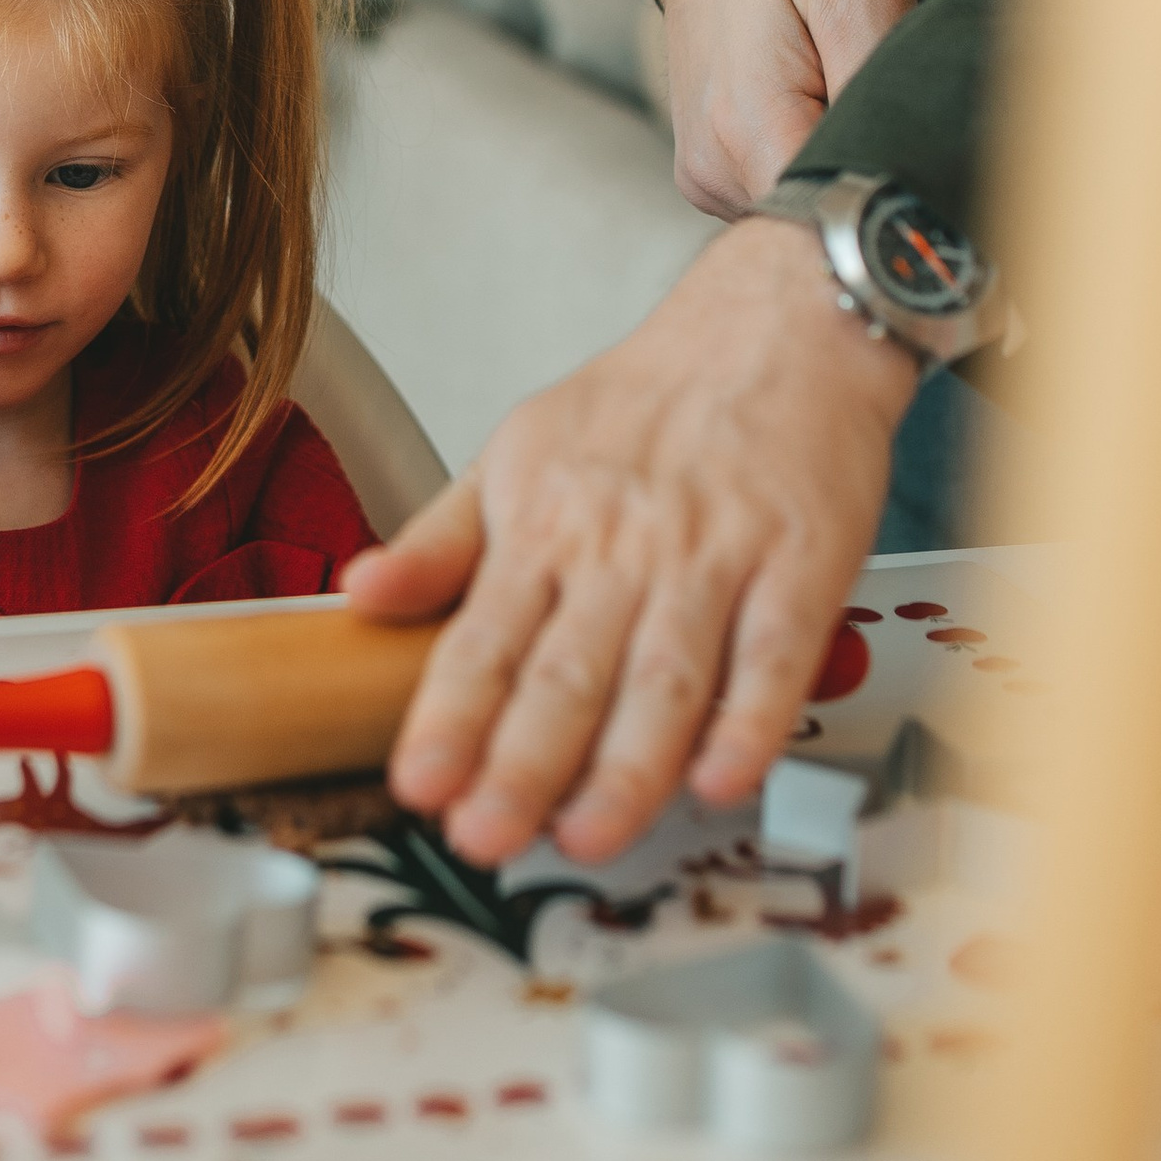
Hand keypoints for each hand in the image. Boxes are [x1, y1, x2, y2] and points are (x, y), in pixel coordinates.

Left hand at [342, 217, 914, 864]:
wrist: (779, 323)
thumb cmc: (651, 401)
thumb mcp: (518, 450)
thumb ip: (442, 538)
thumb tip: (360, 593)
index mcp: (545, 523)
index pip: (482, 639)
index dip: (449, 718)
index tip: (420, 785)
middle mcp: (623, 546)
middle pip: (567, 673)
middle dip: (522, 765)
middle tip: (488, 837)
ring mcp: (714, 556)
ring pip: (664, 678)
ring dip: (626, 767)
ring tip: (589, 835)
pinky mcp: (801, 560)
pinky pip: (773, 654)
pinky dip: (750, 720)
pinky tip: (722, 777)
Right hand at [652, 0, 916, 215]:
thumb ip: (880, 86)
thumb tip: (908, 168)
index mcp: (747, 128)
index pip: (837, 216)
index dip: (886, 193)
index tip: (908, 148)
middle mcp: (714, 170)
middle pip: (817, 219)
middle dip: (861, 178)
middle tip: (875, 104)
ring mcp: (704, 179)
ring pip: (797, 211)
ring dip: (832, 169)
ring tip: (834, 96)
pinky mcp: (706, 176)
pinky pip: (773, 195)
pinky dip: (804, 164)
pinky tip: (809, 110)